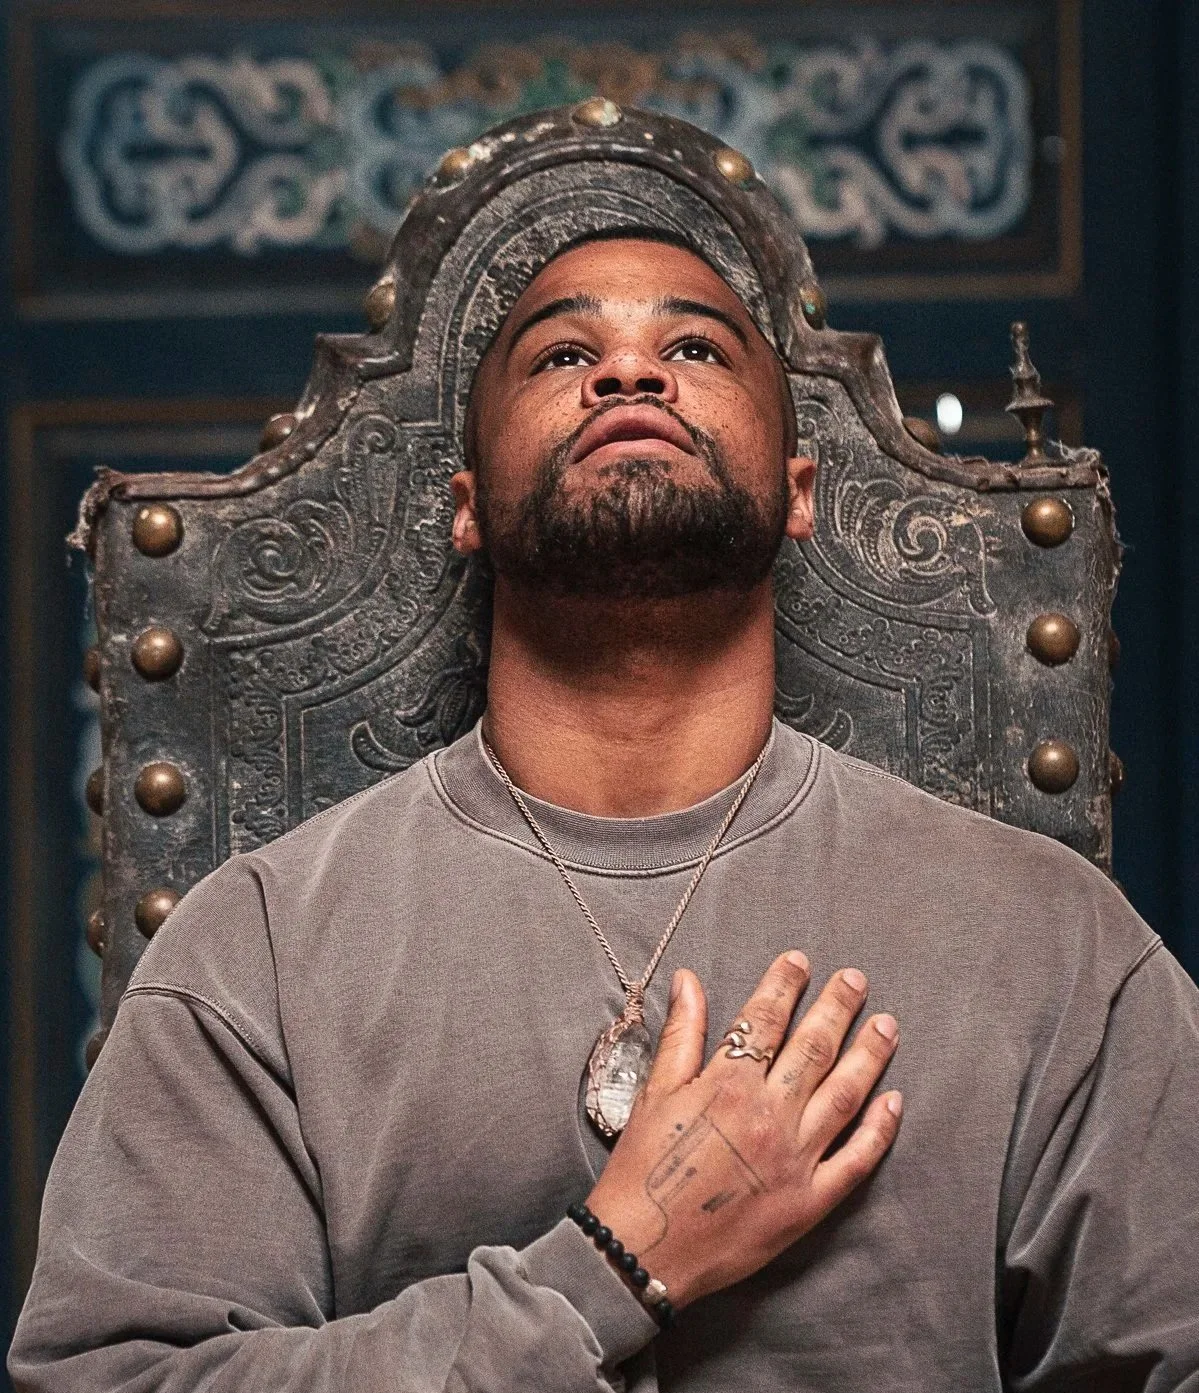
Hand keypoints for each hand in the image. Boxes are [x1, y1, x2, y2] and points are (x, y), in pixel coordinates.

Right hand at [586, 952, 900, 1309]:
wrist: (644, 1250)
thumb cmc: (641, 1170)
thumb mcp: (654, 1093)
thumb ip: (681, 1034)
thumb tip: (688, 980)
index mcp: (727, 1085)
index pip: (765, 1020)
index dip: (784, 985)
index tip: (800, 961)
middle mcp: (768, 1115)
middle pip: (813, 1048)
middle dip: (837, 1008)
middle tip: (856, 980)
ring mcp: (794, 1159)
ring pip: (843, 1094)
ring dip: (869, 1056)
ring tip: (886, 1026)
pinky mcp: (809, 1202)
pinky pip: (855, 1159)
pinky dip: (878, 1129)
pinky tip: (893, 1101)